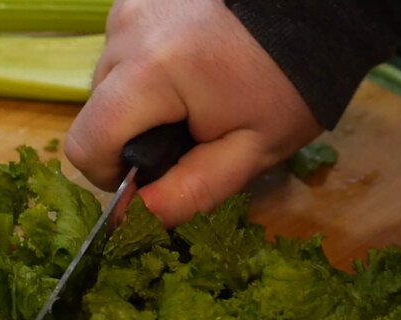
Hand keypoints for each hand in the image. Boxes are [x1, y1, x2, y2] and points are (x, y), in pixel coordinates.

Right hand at [65, 0, 321, 226]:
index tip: (150, 176)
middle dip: (131, 133)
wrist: (315, 14)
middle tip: (188, 131)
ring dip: (139, 98)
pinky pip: (124, 48)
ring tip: (195, 92)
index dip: (110, 173)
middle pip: (96, 110)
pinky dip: (147, 66)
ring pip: (109, 78)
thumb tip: (131, 217)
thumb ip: (188, 190)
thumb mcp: (250, 152)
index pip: (85, 143)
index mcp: (150, 73)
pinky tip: (190, 63)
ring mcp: (130, 5)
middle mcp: (126, 32)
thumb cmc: (290, 85)